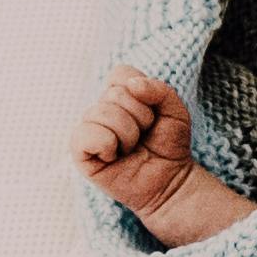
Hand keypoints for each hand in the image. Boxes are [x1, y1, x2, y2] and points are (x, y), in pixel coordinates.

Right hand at [76, 68, 208, 214]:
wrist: (170, 181)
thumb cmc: (169, 145)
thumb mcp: (175, 110)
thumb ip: (159, 89)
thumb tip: (132, 86)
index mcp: (118, 96)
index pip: (120, 74)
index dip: (142, 92)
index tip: (152, 115)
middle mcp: (100, 111)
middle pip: (115, 94)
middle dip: (140, 118)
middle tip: (144, 137)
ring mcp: (89, 131)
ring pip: (102, 113)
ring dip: (128, 134)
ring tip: (131, 149)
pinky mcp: (81, 153)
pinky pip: (85, 135)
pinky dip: (106, 145)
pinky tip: (114, 157)